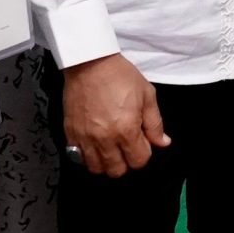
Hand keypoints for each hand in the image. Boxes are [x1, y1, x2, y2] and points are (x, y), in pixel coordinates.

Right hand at [62, 52, 169, 176]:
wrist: (90, 62)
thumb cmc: (118, 75)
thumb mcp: (147, 95)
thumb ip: (155, 124)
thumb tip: (163, 142)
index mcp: (126, 129)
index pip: (139, 161)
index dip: (143, 152)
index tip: (141, 141)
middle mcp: (105, 138)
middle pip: (117, 170)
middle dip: (126, 161)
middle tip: (126, 145)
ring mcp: (85, 137)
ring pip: (96, 168)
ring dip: (106, 161)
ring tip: (110, 147)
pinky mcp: (71, 132)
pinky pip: (77, 157)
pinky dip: (87, 156)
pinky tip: (94, 144)